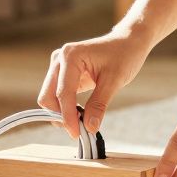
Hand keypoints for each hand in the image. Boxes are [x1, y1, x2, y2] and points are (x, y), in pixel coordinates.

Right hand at [37, 28, 152, 138]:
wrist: (128, 42)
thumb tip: (89, 127)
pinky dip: (66, 107)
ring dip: (62, 112)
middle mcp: (60, 59)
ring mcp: (60, 66)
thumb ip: (99, 104)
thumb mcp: (114, 81)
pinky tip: (81, 114)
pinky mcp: (64, 74)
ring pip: (50, 97)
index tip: (76, 133)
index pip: (63, 93)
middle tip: (79, 131)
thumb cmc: (124, 55)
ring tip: (82, 122)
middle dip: (60, 115)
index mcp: (70, 56)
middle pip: (48, 96)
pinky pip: (58, 95)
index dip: (68, 116)